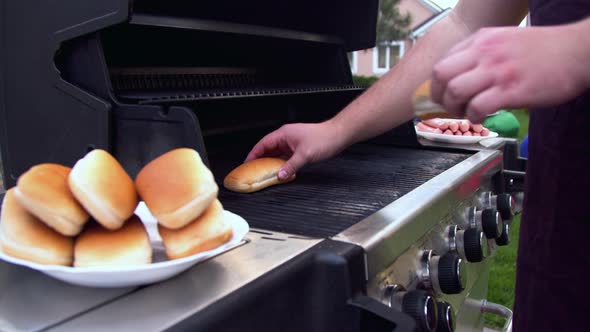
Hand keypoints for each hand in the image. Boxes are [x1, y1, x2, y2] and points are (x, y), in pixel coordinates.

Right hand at [245, 122, 345, 179]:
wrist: (338, 135)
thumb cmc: (324, 139)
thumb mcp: (305, 155)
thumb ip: (290, 167)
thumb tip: (279, 175)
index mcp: (283, 134)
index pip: (263, 144)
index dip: (253, 154)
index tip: (247, 163)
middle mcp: (286, 137)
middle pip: (268, 149)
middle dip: (260, 159)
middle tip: (253, 171)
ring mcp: (292, 142)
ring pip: (276, 153)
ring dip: (271, 162)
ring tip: (264, 173)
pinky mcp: (298, 147)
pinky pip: (285, 156)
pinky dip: (281, 163)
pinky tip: (280, 171)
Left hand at [430, 24, 589, 122]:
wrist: (578, 51)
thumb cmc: (544, 50)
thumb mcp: (505, 40)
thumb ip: (481, 53)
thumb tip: (461, 75)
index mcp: (482, 40)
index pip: (443, 62)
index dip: (438, 84)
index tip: (443, 95)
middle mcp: (485, 52)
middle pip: (441, 75)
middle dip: (439, 96)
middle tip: (450, 106)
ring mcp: (498, 71)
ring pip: (455, 91)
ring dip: (455, 108)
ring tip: (467, 113)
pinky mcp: (511, 90)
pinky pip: (478, 107)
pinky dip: (474, 117)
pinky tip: (483, 118)